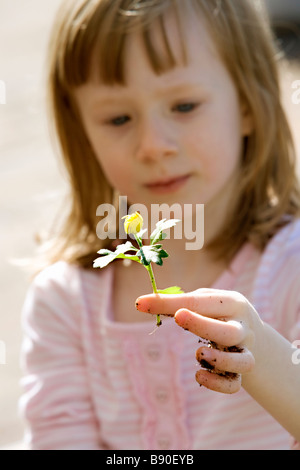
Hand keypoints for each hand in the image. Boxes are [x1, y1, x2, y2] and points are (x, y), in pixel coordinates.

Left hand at [135, 289, 261, 393]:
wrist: (253, 333)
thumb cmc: (218, 313)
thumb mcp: (204, 301)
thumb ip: (178, 301)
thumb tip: (144, 303)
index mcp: (231, 303)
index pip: (200, 301)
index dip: (169, 302)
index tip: (141, 303)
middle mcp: (242, 328)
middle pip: (229, 331)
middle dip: (202, 325)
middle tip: (178, 316)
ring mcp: (244, 352)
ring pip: (243, 362)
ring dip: (219, 360)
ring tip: (198, 354)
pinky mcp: (241, 373)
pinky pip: (234, 384)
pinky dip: (217, 384)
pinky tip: (199, 377)